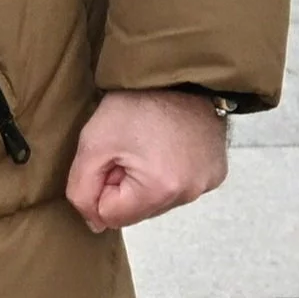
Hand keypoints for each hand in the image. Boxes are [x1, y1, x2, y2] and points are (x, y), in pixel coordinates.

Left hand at [65, 90, 227, 232]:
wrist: (177, 74)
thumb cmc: (134, 104)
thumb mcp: (93, 143)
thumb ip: (83, 189)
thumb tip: (93, 223)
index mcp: (159, 189)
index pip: (112, 215)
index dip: (101, 186)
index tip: (108, 156)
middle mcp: (189, 194)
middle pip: (137, 210)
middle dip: (123, 184)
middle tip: (125, 147)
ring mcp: (206, 185)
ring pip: (158, 200)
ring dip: (144, 180)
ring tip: (145, 143)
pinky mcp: (215, 173)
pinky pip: (180, 186)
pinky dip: (167, 172)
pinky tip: (165, 144)